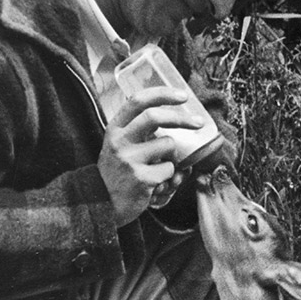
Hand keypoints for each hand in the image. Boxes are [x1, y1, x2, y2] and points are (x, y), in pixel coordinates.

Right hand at [98, 86, 202, 225]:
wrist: (101, 204)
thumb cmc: (116, 173)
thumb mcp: (117, 145)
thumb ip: (136, 130)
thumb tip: (171, 115)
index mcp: (115, 129)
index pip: (137, 101)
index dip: (162, 94)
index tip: (182, 96)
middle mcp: (119, 142)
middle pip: (154, 117)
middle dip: (182, 118)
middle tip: (198, 122)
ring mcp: (130, 160)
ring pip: (168, 145)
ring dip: (173, 156)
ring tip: (160, 167)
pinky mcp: (142, 179)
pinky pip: (170, 170)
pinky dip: (169, 176)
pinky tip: (156, 183)